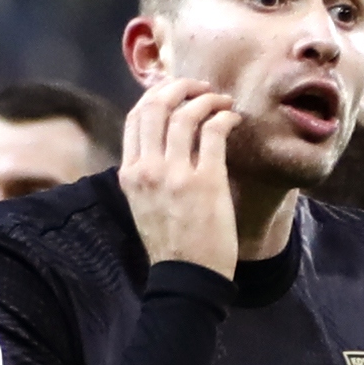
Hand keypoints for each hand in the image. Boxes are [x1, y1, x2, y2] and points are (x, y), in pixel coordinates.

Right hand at [122, 75, 242, 275]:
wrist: (187, 277)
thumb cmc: (170, 243)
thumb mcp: (143, 204)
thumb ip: (147, 171)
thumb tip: (164, 139)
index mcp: (129, 173)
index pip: (136, 117)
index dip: (157, 94)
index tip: (177, 91)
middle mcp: (147, 169)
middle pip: (156, 106)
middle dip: (181, 87)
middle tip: (202, 87)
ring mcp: (176, 174)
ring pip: (186, 114)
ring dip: (208, 99)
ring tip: (223, 101)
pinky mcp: (206, 181)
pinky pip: (214, 132)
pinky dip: (226, 117)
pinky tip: (234, 120)